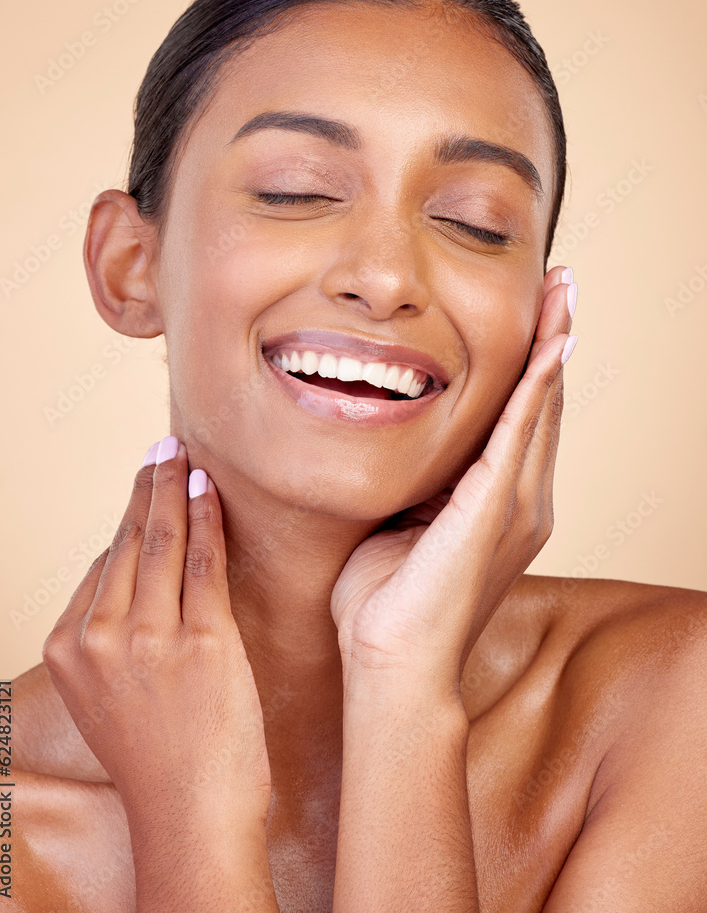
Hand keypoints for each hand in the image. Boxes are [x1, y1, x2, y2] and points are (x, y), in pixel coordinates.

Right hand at [42, 436, 270, 823]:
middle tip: (162, 447)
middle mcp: (99, 637)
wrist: (190, 819)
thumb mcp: (111, 692)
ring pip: (162, 541)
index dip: (128, 517)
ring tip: (183, 455)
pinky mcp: (201, 641)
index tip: (143, 484)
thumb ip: (115, 633)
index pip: (103, 563)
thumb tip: (139, 569)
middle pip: (128, 541)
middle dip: (147, 486)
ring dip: (174, 488)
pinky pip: (203, 561)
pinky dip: (206, 517)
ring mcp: (149, 638)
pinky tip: (208, 488)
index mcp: (67, 648)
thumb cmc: (160, 759)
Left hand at [330, 266, 576, 696]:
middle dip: (553, 339)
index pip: (523, 418)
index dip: (533, 364)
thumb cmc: (387, 603)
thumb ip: (418, 486)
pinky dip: (537, 385)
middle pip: (544, 402)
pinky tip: (550, 344)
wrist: (393, 665)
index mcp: (499, 504)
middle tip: (561, 285)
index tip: (536, 316)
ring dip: (552, 346)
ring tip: (563, 295)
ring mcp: (516, 505)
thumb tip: (402, 452)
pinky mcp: (495, 509)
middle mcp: (522, 500)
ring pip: (542, 407)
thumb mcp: (404, 524)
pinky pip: (521, 432)